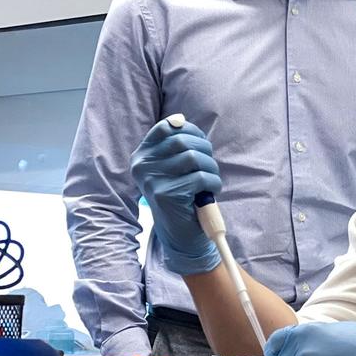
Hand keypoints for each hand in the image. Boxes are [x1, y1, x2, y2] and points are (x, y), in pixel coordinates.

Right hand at [130, 118, 220, 275]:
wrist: (181, 234)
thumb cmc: (182, 195)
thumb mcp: (173, 167)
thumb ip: (175, 145)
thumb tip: (180, 120)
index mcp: (141, 155)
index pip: (167, 127)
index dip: (190, 130)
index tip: (200, 144)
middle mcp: (141, 166)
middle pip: (183, 140)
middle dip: (205, 150)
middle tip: (209, 166)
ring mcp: (151, 180)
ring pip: (194, 157)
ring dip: (211, 168)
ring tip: (210, 180)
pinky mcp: (166, 194)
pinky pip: (200, 178)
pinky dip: (213, 183)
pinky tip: (209, 192)